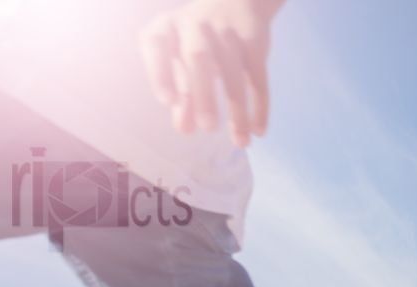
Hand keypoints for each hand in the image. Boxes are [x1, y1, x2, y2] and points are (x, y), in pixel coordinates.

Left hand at [139, 0, 284, 146]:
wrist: (234, 0)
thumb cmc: (196, 40)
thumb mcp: (180, 58)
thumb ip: (180, 92)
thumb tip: (185, 129)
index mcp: (166, 27)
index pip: (156, 45)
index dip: (160, 72)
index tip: (168, 101)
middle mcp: (195, 25)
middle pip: (199, 59)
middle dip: (203, 94)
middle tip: (208, 128)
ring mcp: (227, 32)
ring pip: (233, 74)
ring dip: (238, 110)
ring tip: (240, 142)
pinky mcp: (254, 42)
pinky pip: (258, 78)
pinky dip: (260, 106)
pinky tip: (258, 131)